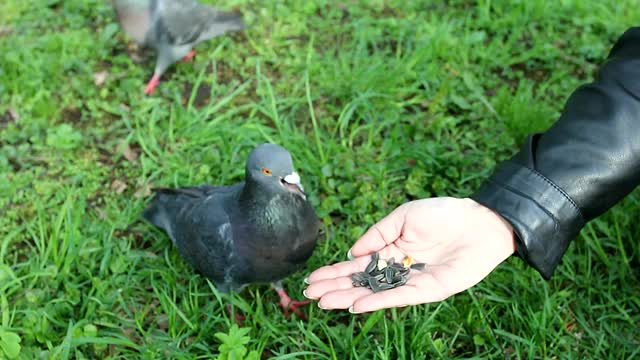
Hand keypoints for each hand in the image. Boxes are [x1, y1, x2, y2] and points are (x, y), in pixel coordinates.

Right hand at [304, 197, 515, 312]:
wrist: (479, 221)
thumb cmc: (443, 213)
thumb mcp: (403, 216)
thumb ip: (377, 234)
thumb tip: (352, 253)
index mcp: (390, 250)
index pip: (357, 265)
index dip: (334, 271)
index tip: (312, 279)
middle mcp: (398, 268)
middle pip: (361, 282)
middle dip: (335, 287)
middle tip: (309, 295)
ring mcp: (412, 281)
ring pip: (375, 292)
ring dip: (349, 298)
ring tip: (324, 302)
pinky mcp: (429, 290)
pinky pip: (399, 297)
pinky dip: (378, 301)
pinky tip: (357, 305)